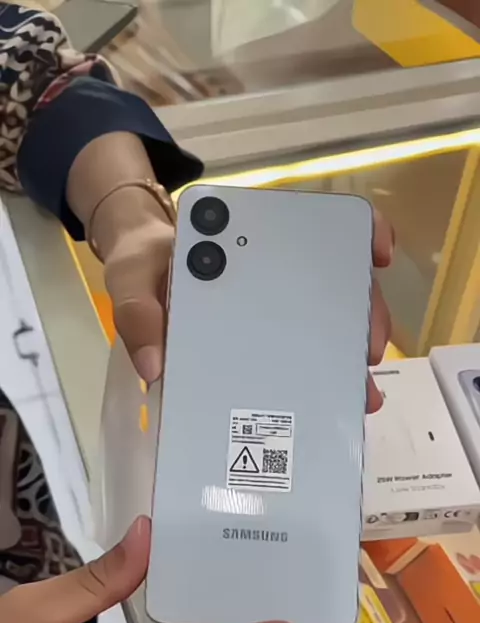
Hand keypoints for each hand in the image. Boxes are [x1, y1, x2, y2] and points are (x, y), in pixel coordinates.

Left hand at [67, 135, 392, 389]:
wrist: (138, 280)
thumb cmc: (141, 268)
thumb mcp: (131, 280)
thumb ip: (138, 313)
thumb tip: (156, 366)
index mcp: (248, 241)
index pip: (316, 225)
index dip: (357, 234)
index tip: (378, 255)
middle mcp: (273, 267)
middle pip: (335, 280)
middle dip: (361, 314)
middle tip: (367, 350)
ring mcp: (275, 302)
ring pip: (329, 318)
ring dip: (349, 352)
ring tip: (360, 388)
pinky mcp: (268, 335)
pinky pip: (304, 349)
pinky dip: (326, 372)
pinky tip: (341, 395)